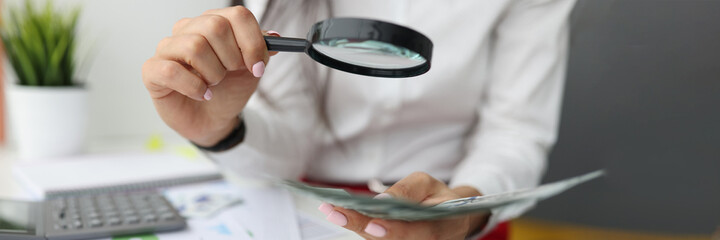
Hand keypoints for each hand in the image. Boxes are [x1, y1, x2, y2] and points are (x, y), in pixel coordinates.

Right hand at [142, 6, 277, 145]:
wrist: (213, 120)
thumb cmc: (228, 90)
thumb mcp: (251, 70)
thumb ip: (261, 50)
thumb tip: (273, 37)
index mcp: (213, 23)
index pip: (237, 15)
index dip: (252, 42)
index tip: (257, 66)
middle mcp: (188, 30)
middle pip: (215, 26)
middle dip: (232, 58)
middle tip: (231, 74)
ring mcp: (167, 49)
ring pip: (195, 46)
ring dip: (213, 73)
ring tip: (213, 84)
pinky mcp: (152, 71)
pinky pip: (172, 70)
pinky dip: (195, 87)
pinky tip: (203, 95)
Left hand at [318, 172, 489, 239]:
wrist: (449, 215)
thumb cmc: (436, 196)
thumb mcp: (426, 183)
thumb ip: (406, 191)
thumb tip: (380, 202)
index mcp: (441, 226)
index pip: (416, 232)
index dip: (394, 230)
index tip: (373, 224)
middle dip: (361, 226)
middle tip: (335, 212)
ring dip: (354, 226)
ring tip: (331, 210)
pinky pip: (377, 238)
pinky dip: (358, 226)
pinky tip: (339, 213)